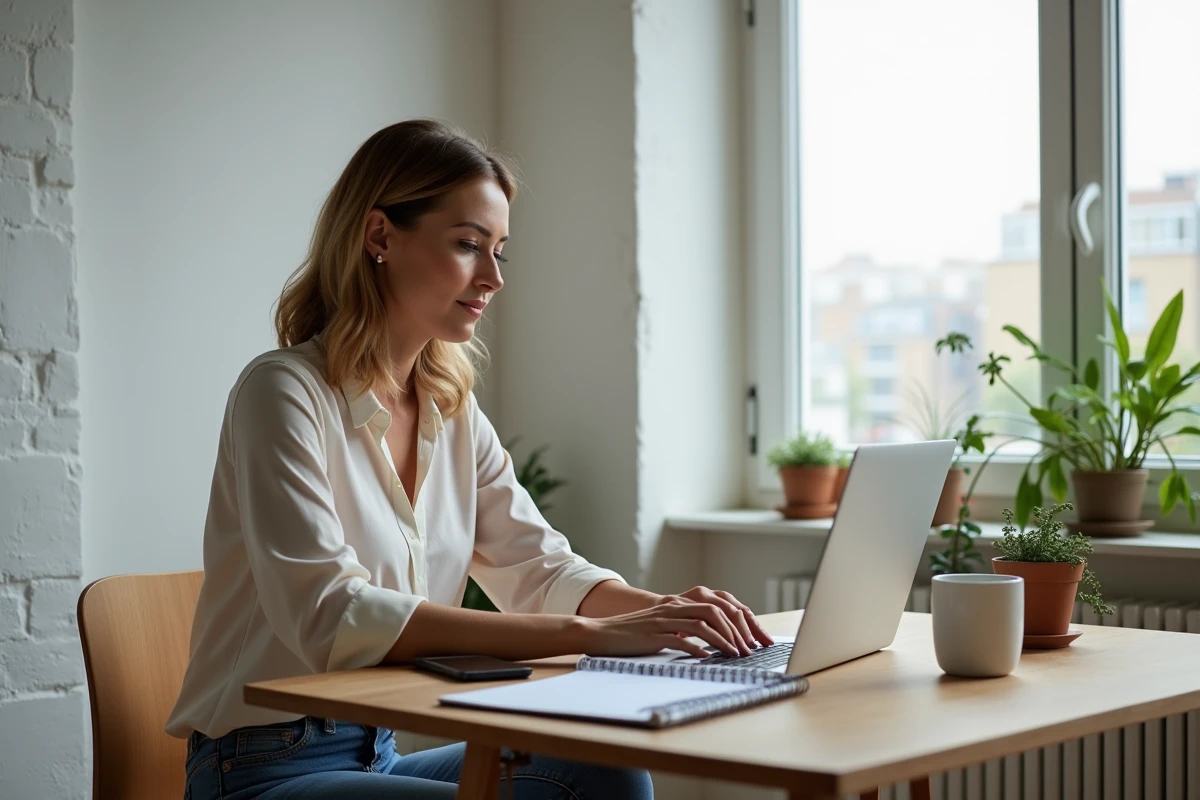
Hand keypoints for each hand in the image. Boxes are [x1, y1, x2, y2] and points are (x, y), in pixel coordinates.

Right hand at [576, 598, 749, 658]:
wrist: (601, 633)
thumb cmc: (631, 634)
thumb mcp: (661, 627)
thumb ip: (682, 629)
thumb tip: (707, 644)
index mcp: (677, 604)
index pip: (716, 606)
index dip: (736, 622)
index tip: (750, 639)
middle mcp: (673, 608)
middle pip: (715, 612)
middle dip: (736, 631)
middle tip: (748, 649)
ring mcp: (663, 621)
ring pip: (702, 624)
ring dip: (723, 640)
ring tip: (735, 654)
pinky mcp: (653, 636)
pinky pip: (681, 640)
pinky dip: (698, 649)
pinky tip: (708, 658)